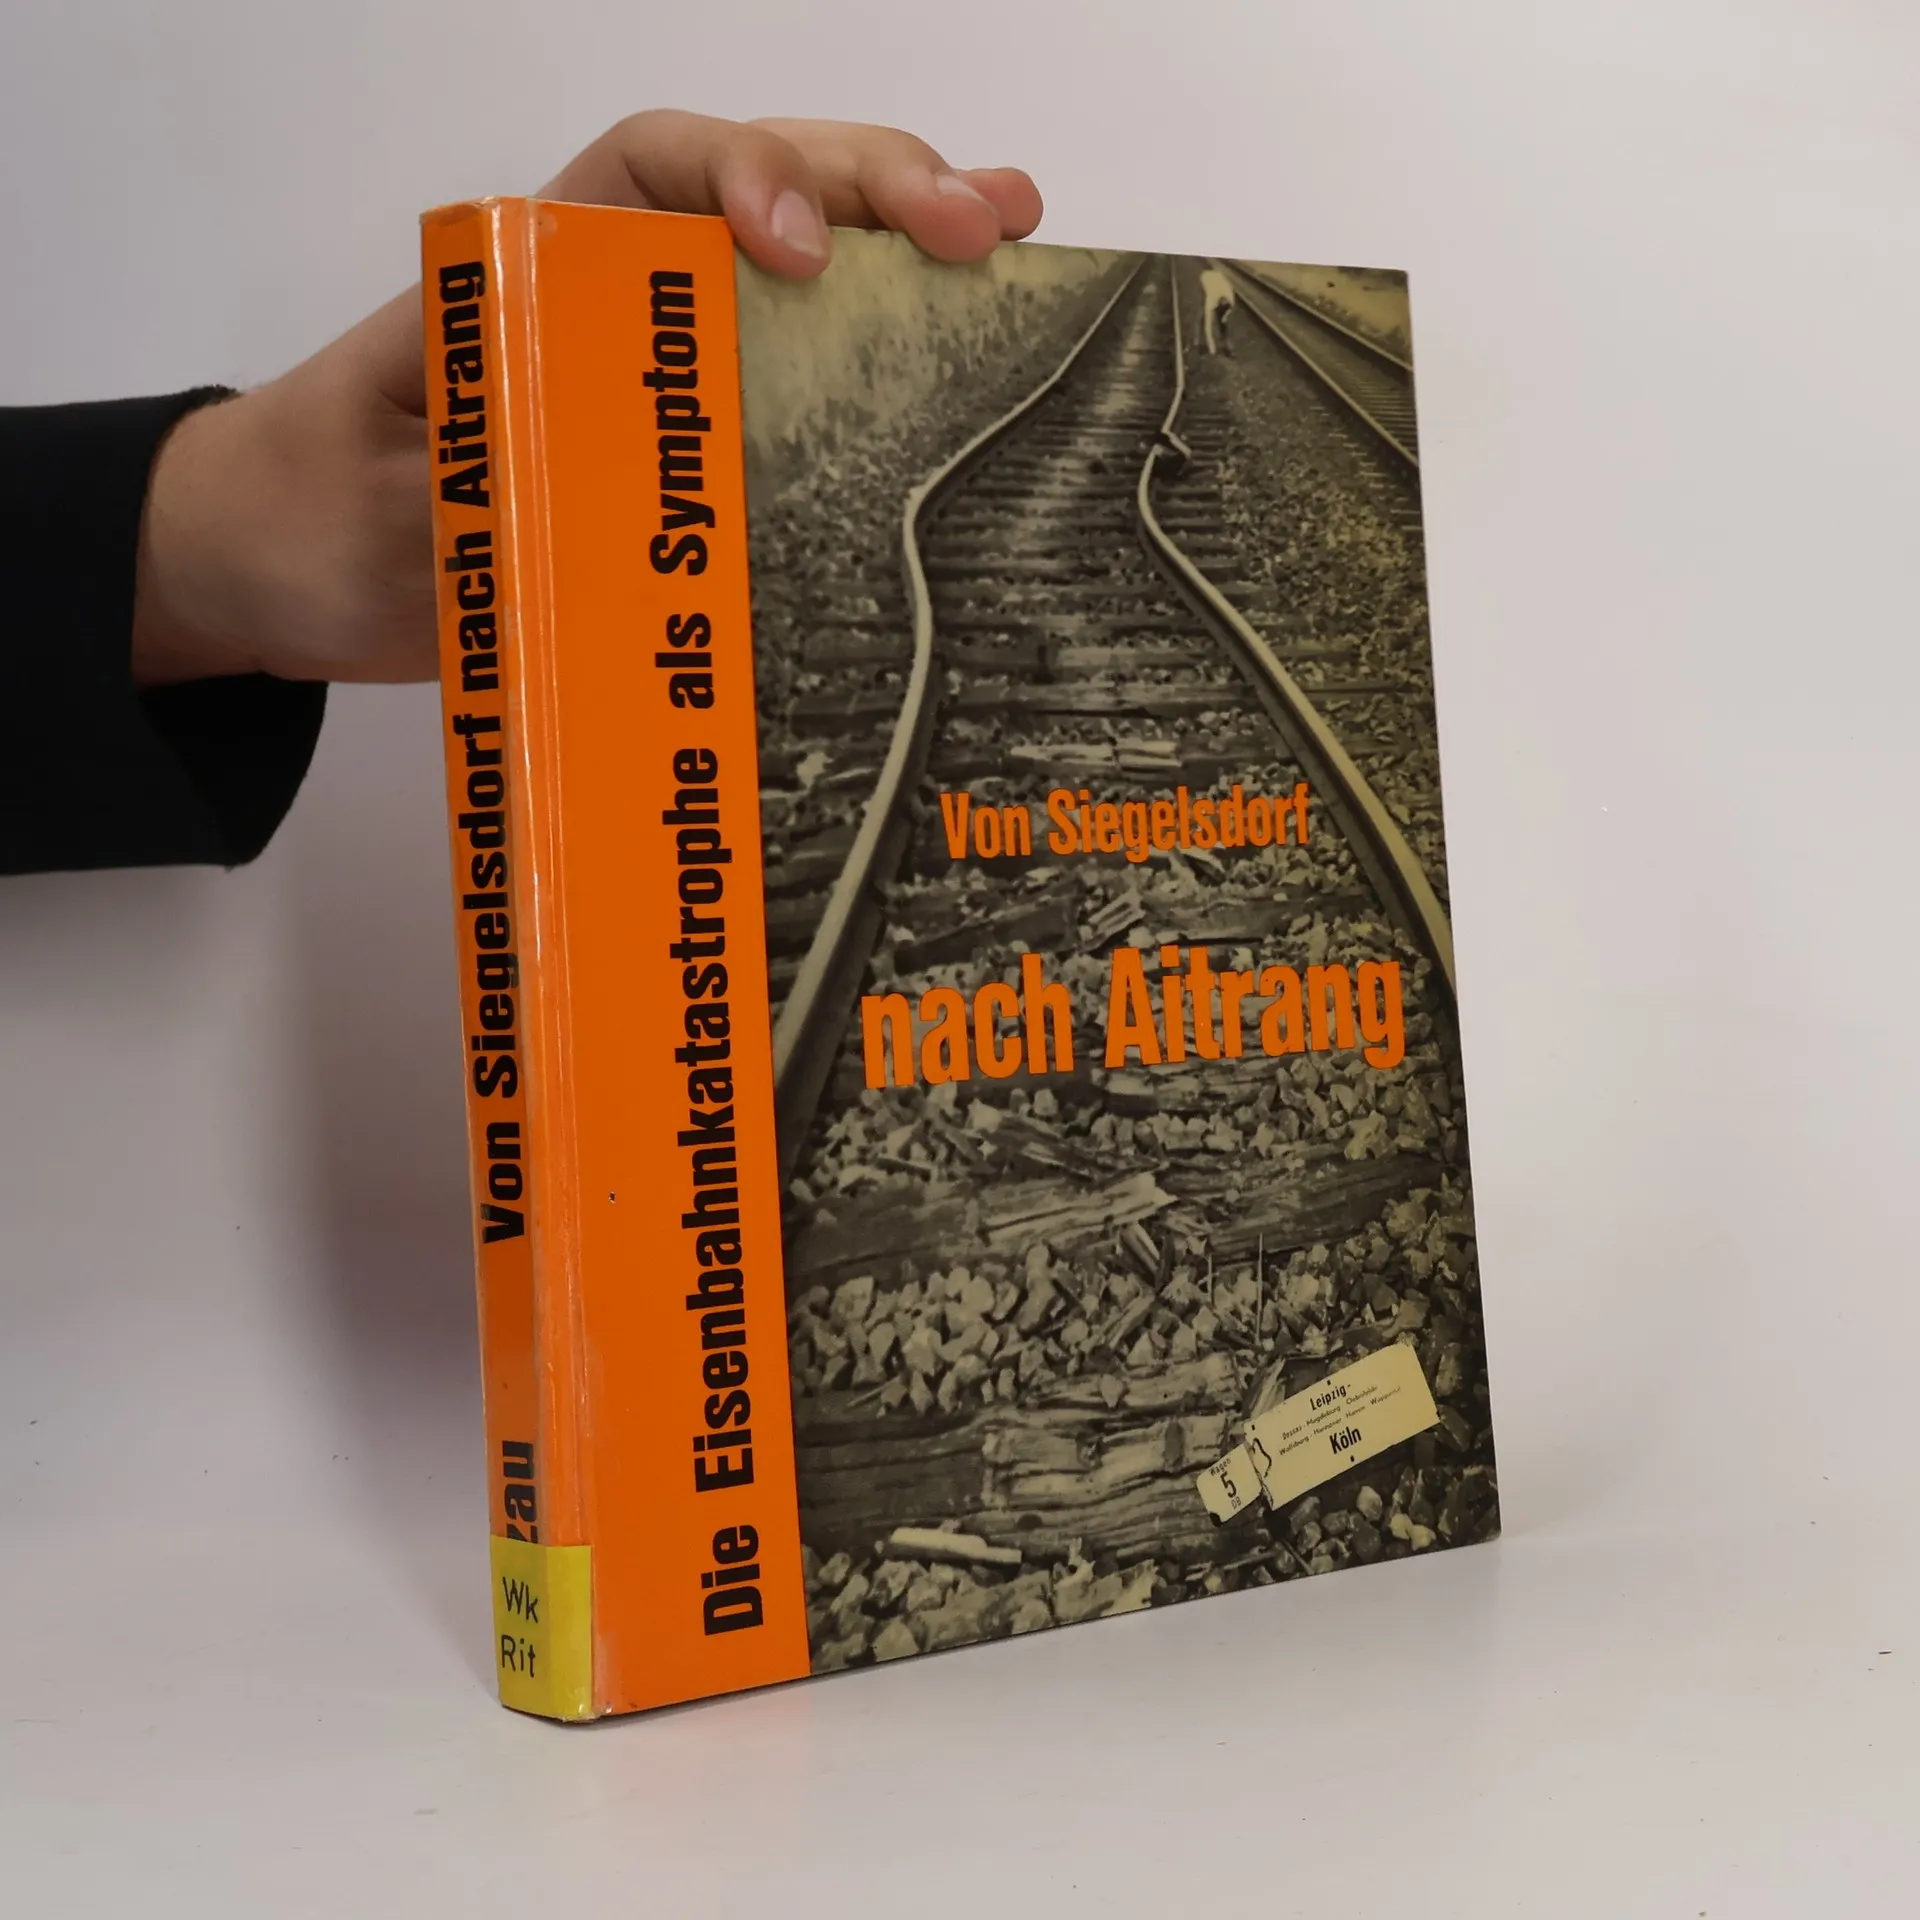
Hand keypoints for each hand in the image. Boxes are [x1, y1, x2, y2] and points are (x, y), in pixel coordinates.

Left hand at [131, 113, 1041, 687]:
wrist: (272, 572)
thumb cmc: (300, 514)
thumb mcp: (375, 493)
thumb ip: (478, 480)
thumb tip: (607, 508)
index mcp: (532, 272)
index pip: (652, 169)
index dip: (743, 177)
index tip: (802, 252)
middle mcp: (616, 301)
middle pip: (760, 194)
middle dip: (875, 191)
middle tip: (980, 229)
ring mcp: (664, 374)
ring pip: (800, 276)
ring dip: (911, 246)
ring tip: (1016, 239)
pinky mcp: (690, 457)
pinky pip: (800, 393)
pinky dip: (887, 366)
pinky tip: (968, 356)